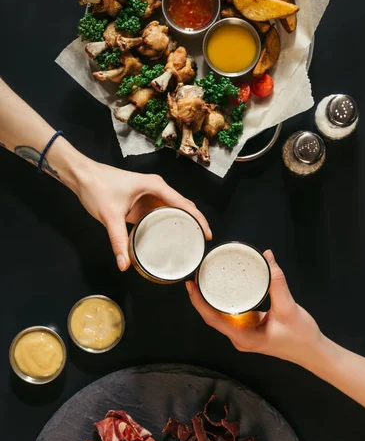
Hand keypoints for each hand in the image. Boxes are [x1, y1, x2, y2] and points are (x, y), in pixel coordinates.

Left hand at [75, 160, 211, 270]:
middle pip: (183, 207)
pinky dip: (166, 224)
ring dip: (182, 224)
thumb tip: (124, 265)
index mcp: (155, 187)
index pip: (184, 204)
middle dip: (194, 223)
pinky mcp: (141, 203)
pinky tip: (168, 238)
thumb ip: (118, 241)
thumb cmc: (97, 186)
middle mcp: (156, 189)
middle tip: (200, 244)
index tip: (207, 235)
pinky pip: (159, 214)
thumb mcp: (109, 216)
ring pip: (172, 210)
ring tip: (189, 243)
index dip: (199, 220)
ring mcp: (149, 196)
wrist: (81, 175)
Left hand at [186, 250, 321, 365]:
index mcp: (243, 337)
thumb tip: (267, 257)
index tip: (191, 285)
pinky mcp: (250, 328)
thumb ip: (276, 282)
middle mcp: (239, 337)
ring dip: (211, 298)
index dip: (198, 302)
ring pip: (221, 315)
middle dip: (201, 297)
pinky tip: (223, 287)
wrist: (314, 352)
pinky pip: (232, 313)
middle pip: (212, 316)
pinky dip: (225, 300)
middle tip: (197, 275)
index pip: (212, 318)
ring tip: (205, 278)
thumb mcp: (288, 307)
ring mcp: (244, 334)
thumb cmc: (301, 336)